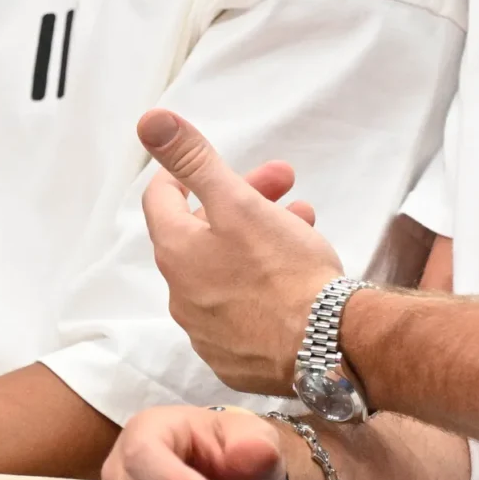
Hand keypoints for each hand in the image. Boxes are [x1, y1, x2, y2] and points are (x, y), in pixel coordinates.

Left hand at [136, 109, 341, 396]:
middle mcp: (182, 295)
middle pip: (200, 233)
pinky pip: (241, 310)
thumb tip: (150, 120)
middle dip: (242, 200)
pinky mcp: (235, 358)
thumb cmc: (285, 272)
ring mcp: (207, 331)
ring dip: (257, 240)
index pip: (161, 198)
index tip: (215, 164)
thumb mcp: (240, 203)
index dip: (186, 173)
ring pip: (225, 270)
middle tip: (286, 184)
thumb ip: (195, 161)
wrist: (328, 350)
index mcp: (177, 253)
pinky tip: (294, 275)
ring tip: (304, 223)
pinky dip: (261, 286)